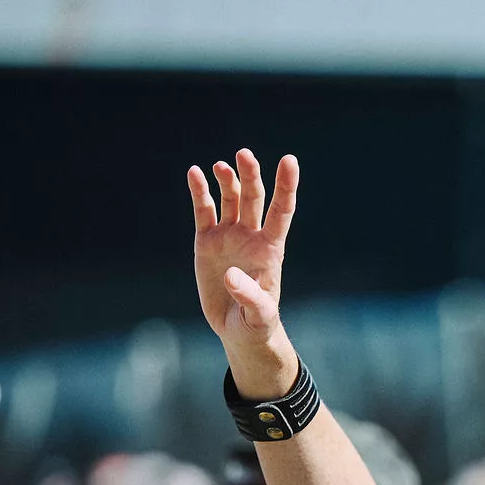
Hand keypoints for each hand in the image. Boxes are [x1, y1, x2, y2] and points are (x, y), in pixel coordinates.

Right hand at [187, 148, 299, 390]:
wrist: (237, 329)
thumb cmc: (256, 323)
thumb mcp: (259, 315)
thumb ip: (250, 297)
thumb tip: (232, 276)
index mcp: (270, 249)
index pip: (281, 211)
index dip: (286, 186)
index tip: (289, 160)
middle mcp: (251, 236)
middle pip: (254, 197)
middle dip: (250, 175)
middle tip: (244, 155)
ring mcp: (229, 236)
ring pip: (230, 199)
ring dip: (226, 179)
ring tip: (220, 166)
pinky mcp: (207, 241)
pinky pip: (204, 211)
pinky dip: (200, 192)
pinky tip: (195, 173)